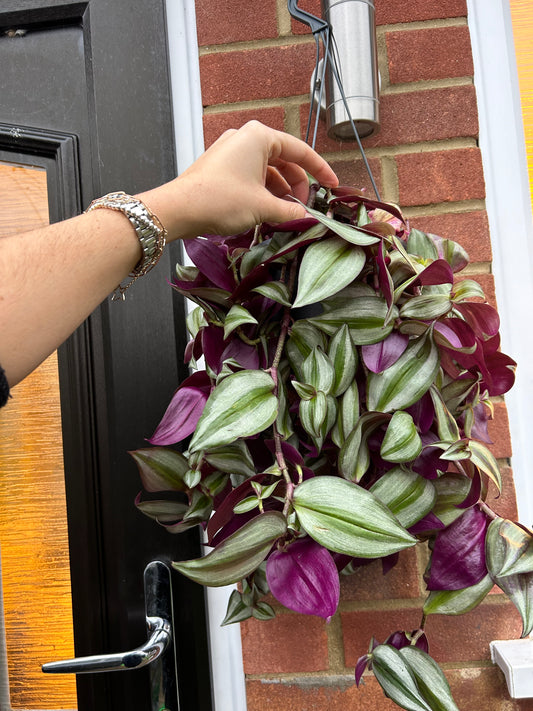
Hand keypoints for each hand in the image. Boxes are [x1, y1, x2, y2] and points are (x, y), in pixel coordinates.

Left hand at [141, 121, 338, 240]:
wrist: (178, 210)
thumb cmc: (220, 200)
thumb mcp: (263, 207)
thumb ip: (290, 212)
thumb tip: (306, 218)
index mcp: (259, 136)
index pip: (300, 151)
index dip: (320, 171)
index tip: (333, 186)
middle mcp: (245, 138)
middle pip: (284, 161)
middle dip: (297, 186)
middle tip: (304, 209)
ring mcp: (231, 152)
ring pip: (267, 171)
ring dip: (280, 193)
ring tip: (286, 216)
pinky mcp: (221, 167)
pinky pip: (252, 177)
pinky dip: (264, 193)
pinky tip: (268, 213)